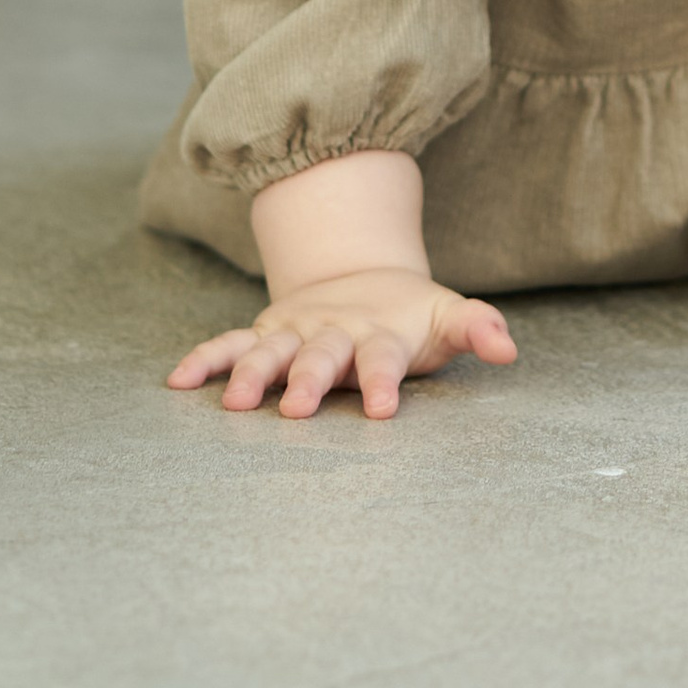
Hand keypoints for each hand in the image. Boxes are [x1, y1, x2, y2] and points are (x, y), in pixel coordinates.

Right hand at [169, 267, 516, 418]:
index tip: (382, 409)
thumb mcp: (446, 319)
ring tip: (234, 403)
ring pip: (269, 350)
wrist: (361, 277)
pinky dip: (205, 358)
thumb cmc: (409, 316)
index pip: (384, 359)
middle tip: (298, 409)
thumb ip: (477, 329)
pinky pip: (230, 344)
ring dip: (252, 373)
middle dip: (308, 380)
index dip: (383, 381)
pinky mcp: (266, 331)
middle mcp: (333, 331)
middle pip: (320, 355)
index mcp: (379, 334)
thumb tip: (511, 348)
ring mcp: (296, 330)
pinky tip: (177, 380)